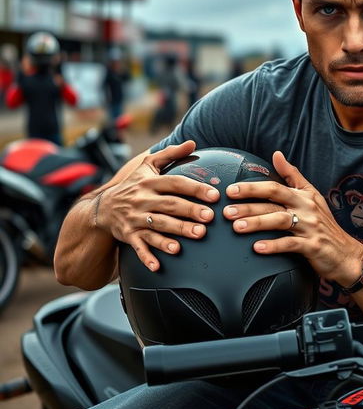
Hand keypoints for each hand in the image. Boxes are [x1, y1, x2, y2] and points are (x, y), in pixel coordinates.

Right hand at [98, 141, 218, 270]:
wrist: (102, 208)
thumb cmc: (134, 184)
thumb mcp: (148, 165)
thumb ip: (171, 153)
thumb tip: (193, 142)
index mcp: (150, 183)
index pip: (175, 183)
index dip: (195, 188)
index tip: (214, 195)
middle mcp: (142, 200)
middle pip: (169, 205)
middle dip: (190, 211)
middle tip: (210, 217)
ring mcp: (134, 219)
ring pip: (158, 226)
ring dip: (176, 231)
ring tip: (196, 235)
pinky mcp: (128, 236)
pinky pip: (139, 247)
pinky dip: (148, 257)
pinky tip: (159, 266)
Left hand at [224, 151, 362, 285]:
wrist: (345, 253)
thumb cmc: (324, 224)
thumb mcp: (311, 196)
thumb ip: (292, 175)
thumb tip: (276, 154)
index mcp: (303, 196)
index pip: (275, 186)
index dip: (252, 187)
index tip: (231, 190)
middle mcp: (306, 208)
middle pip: (274, 201)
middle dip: (249, 204)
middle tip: (227, 209)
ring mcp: (310, 227)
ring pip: (280, 221)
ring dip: (257, 223)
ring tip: (237, 227)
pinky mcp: (312, 246)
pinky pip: (290, 244)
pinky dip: (273, 246)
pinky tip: (257, 248)